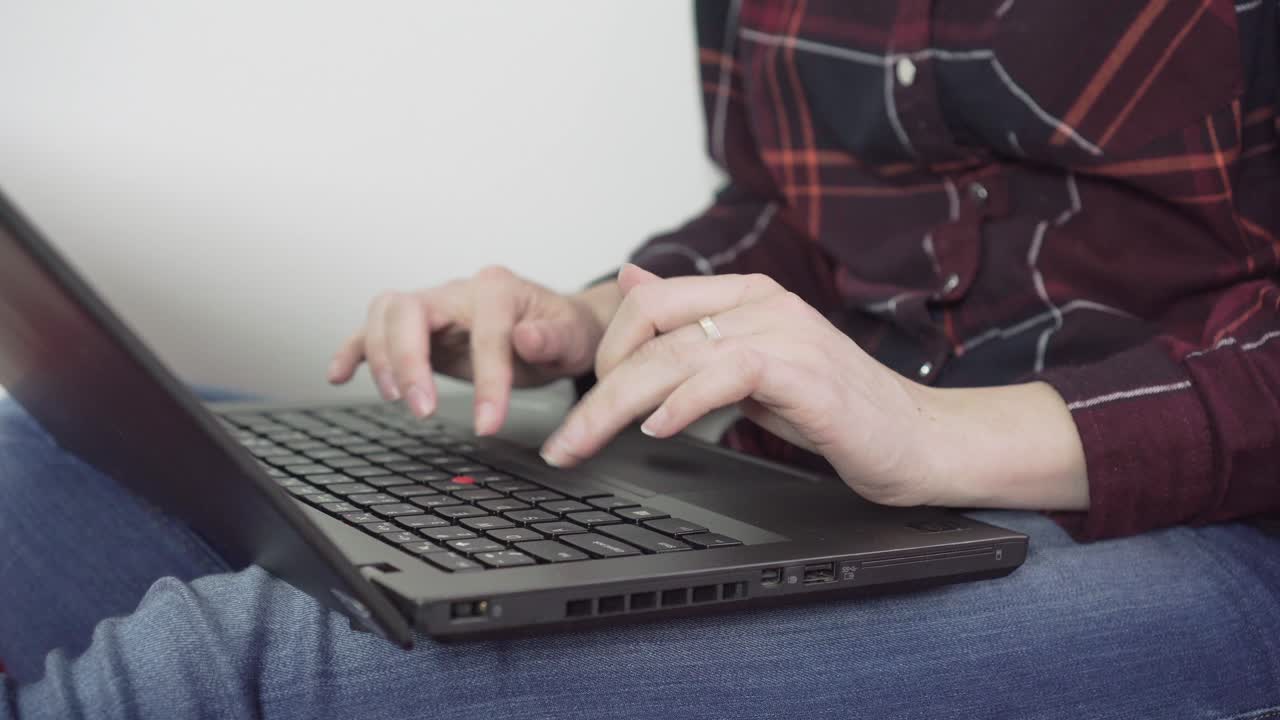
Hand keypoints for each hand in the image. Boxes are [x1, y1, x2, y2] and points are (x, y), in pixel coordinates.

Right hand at [328, 266, 620, 434]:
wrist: (559, 327)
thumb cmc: (564, 331)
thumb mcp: (574, 337)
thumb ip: (552, 338)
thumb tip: (527, 337)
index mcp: (498, 289)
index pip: (484, 331)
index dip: (486, 380)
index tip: (489, 424)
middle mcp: (458, 291)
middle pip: (409, 310)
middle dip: (409, 360)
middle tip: (422, 409)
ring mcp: (434, 307)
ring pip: (385, 315)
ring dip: (382, 358)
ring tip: (396, 399)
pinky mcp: (419, 329)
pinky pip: (373, 331)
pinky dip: (353, 351)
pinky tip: (338, 374)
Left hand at [539, 265, 1089, 510]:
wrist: (920, 440)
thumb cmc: (838, 409)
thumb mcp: (753, 365)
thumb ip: (696, 329)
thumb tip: (634, 280)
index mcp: (748, 296)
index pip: (648, 301)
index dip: (605, 351)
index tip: (582, 403)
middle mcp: (762, 303)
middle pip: (649, 327)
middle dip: (594, 387)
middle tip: (563, 440)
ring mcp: (784, 332)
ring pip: (673, 353)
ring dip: (616, 404)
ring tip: (586, 443)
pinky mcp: (803, 371)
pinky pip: (724, 373)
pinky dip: (682, 403)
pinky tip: (658, 430)